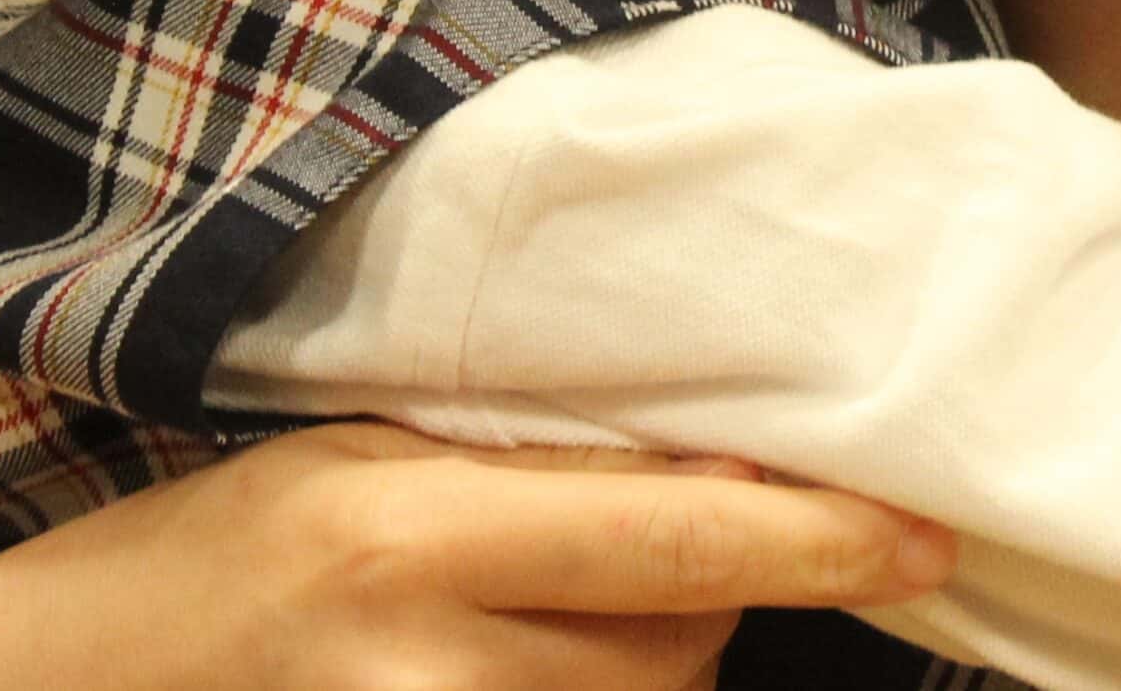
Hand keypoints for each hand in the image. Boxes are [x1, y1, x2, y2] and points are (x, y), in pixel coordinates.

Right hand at [0, 423, 953, 690]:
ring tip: (552, 616)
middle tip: (652, 533)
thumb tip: (709, 451)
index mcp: (401, 533)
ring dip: (655, 664)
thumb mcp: (350, 455)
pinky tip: (541, 669)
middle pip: (679, 642)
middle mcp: (417, 669)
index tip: (926, 534)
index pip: (670, 536)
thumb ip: (519, 461)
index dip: (818, 537)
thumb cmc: (194, 543)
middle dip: (715, 585)